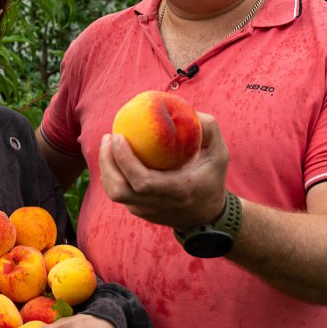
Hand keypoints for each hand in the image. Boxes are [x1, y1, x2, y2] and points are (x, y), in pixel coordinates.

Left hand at [98, 111, 230, 228]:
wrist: (207, 215)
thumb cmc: (212, 179)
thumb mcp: (220, 155)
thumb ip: (209, 131)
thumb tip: (192, 112)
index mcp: (176, 191)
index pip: (142, 181)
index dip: (125, 160)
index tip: (118, 136)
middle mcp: (157, 205)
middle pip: (119, 190)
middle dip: (107, 162)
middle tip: (109, 137)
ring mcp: (145, 211)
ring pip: (114, 193)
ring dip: (106, 168)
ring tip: (108, 144)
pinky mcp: (139, 211)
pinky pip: (118, 192)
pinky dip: (112, 174)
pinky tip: (114, 155)